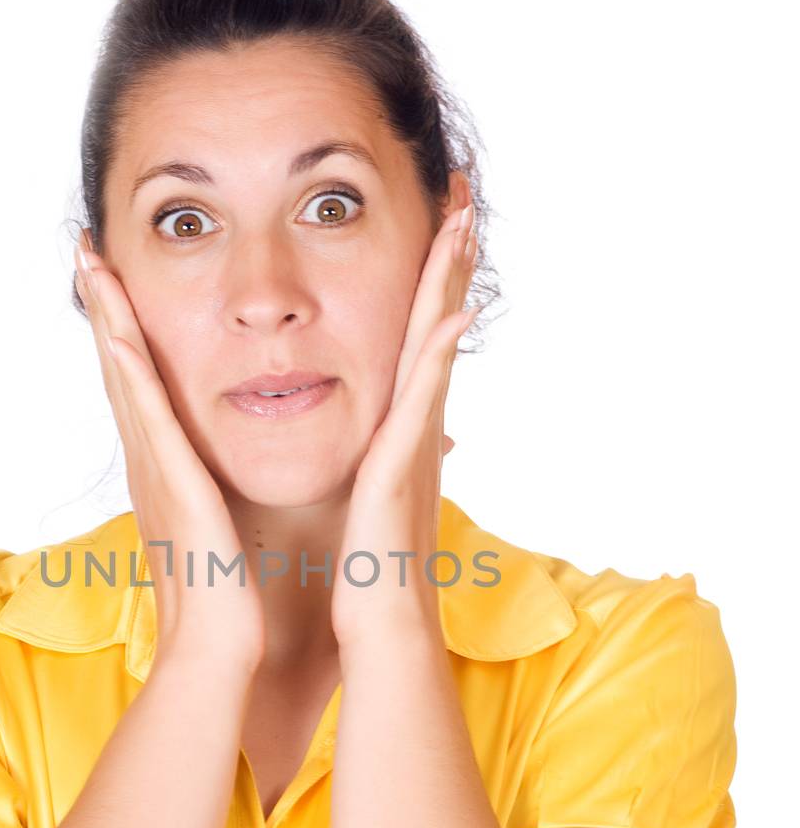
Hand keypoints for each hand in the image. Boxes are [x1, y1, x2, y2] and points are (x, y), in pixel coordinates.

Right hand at [75, 235, 265, 674]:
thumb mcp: (238, 541)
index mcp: (171, 479)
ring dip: (107, 319)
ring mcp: (155, 476)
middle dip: (105, 310)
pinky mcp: (171, 489)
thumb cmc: (233, 614)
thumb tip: (278, 498)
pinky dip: (128, 372)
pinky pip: (148, 420)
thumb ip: (246, 511)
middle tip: (87, 251)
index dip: (130, 337)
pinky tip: (115, 331)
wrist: (219, 661)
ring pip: (125, 380)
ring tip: (90, 263)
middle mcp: (153, 469)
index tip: (122, 287)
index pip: (148, 392)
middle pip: (122, 372)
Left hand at [330, 202, 479, 652]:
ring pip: (436, 347)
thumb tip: (368, 451)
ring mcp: (414, 446)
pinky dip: (437, 357)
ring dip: (450, 284)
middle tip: (459, 195)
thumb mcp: (364, 504)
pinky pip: (422, 401)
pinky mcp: (402, 471)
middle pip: (435, 326)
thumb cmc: (365, 576)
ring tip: (462, 223)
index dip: (425, 285)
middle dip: (447, 261)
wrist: (379, 633)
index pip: (413, 342)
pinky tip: (451, 314)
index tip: (431, 227)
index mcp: (399, 435)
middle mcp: (416, 430)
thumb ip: (371, 468)